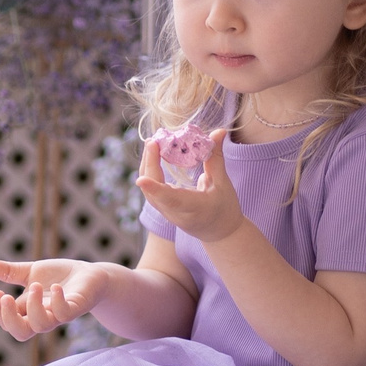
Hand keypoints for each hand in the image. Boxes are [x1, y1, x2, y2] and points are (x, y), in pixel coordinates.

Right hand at [0, 257, 107, 339]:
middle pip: (21, 333)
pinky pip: (65, 313)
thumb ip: (9, 272)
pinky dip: (58, 301)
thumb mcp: (31, 272)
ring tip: (34, 285)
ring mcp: (60, 314)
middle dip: (9, 319)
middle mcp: (43, 316)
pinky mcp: (77, 307)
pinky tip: (54, 287)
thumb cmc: (60, 277)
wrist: (91, 275)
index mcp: (29, 311)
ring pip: (42, 325)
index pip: (9, 323)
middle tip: (5, 297)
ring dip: (33, 307)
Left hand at [137, 131, 247, 245]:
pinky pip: (151, 190)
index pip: (170, 200)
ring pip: (148, 190)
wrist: (220, 234)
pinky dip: (150, 171)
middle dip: (150, 164)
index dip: (154, 189)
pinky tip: (153, 155)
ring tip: (153, 144)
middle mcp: (175, 213)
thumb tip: (219, 131)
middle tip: (154, 140)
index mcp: (193, 209)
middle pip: (153, 191)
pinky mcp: (163, 208)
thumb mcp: (223, 184)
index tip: (140, 180)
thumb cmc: (225, 209)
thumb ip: (216, 158)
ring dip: (147, 166)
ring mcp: (166, 212)